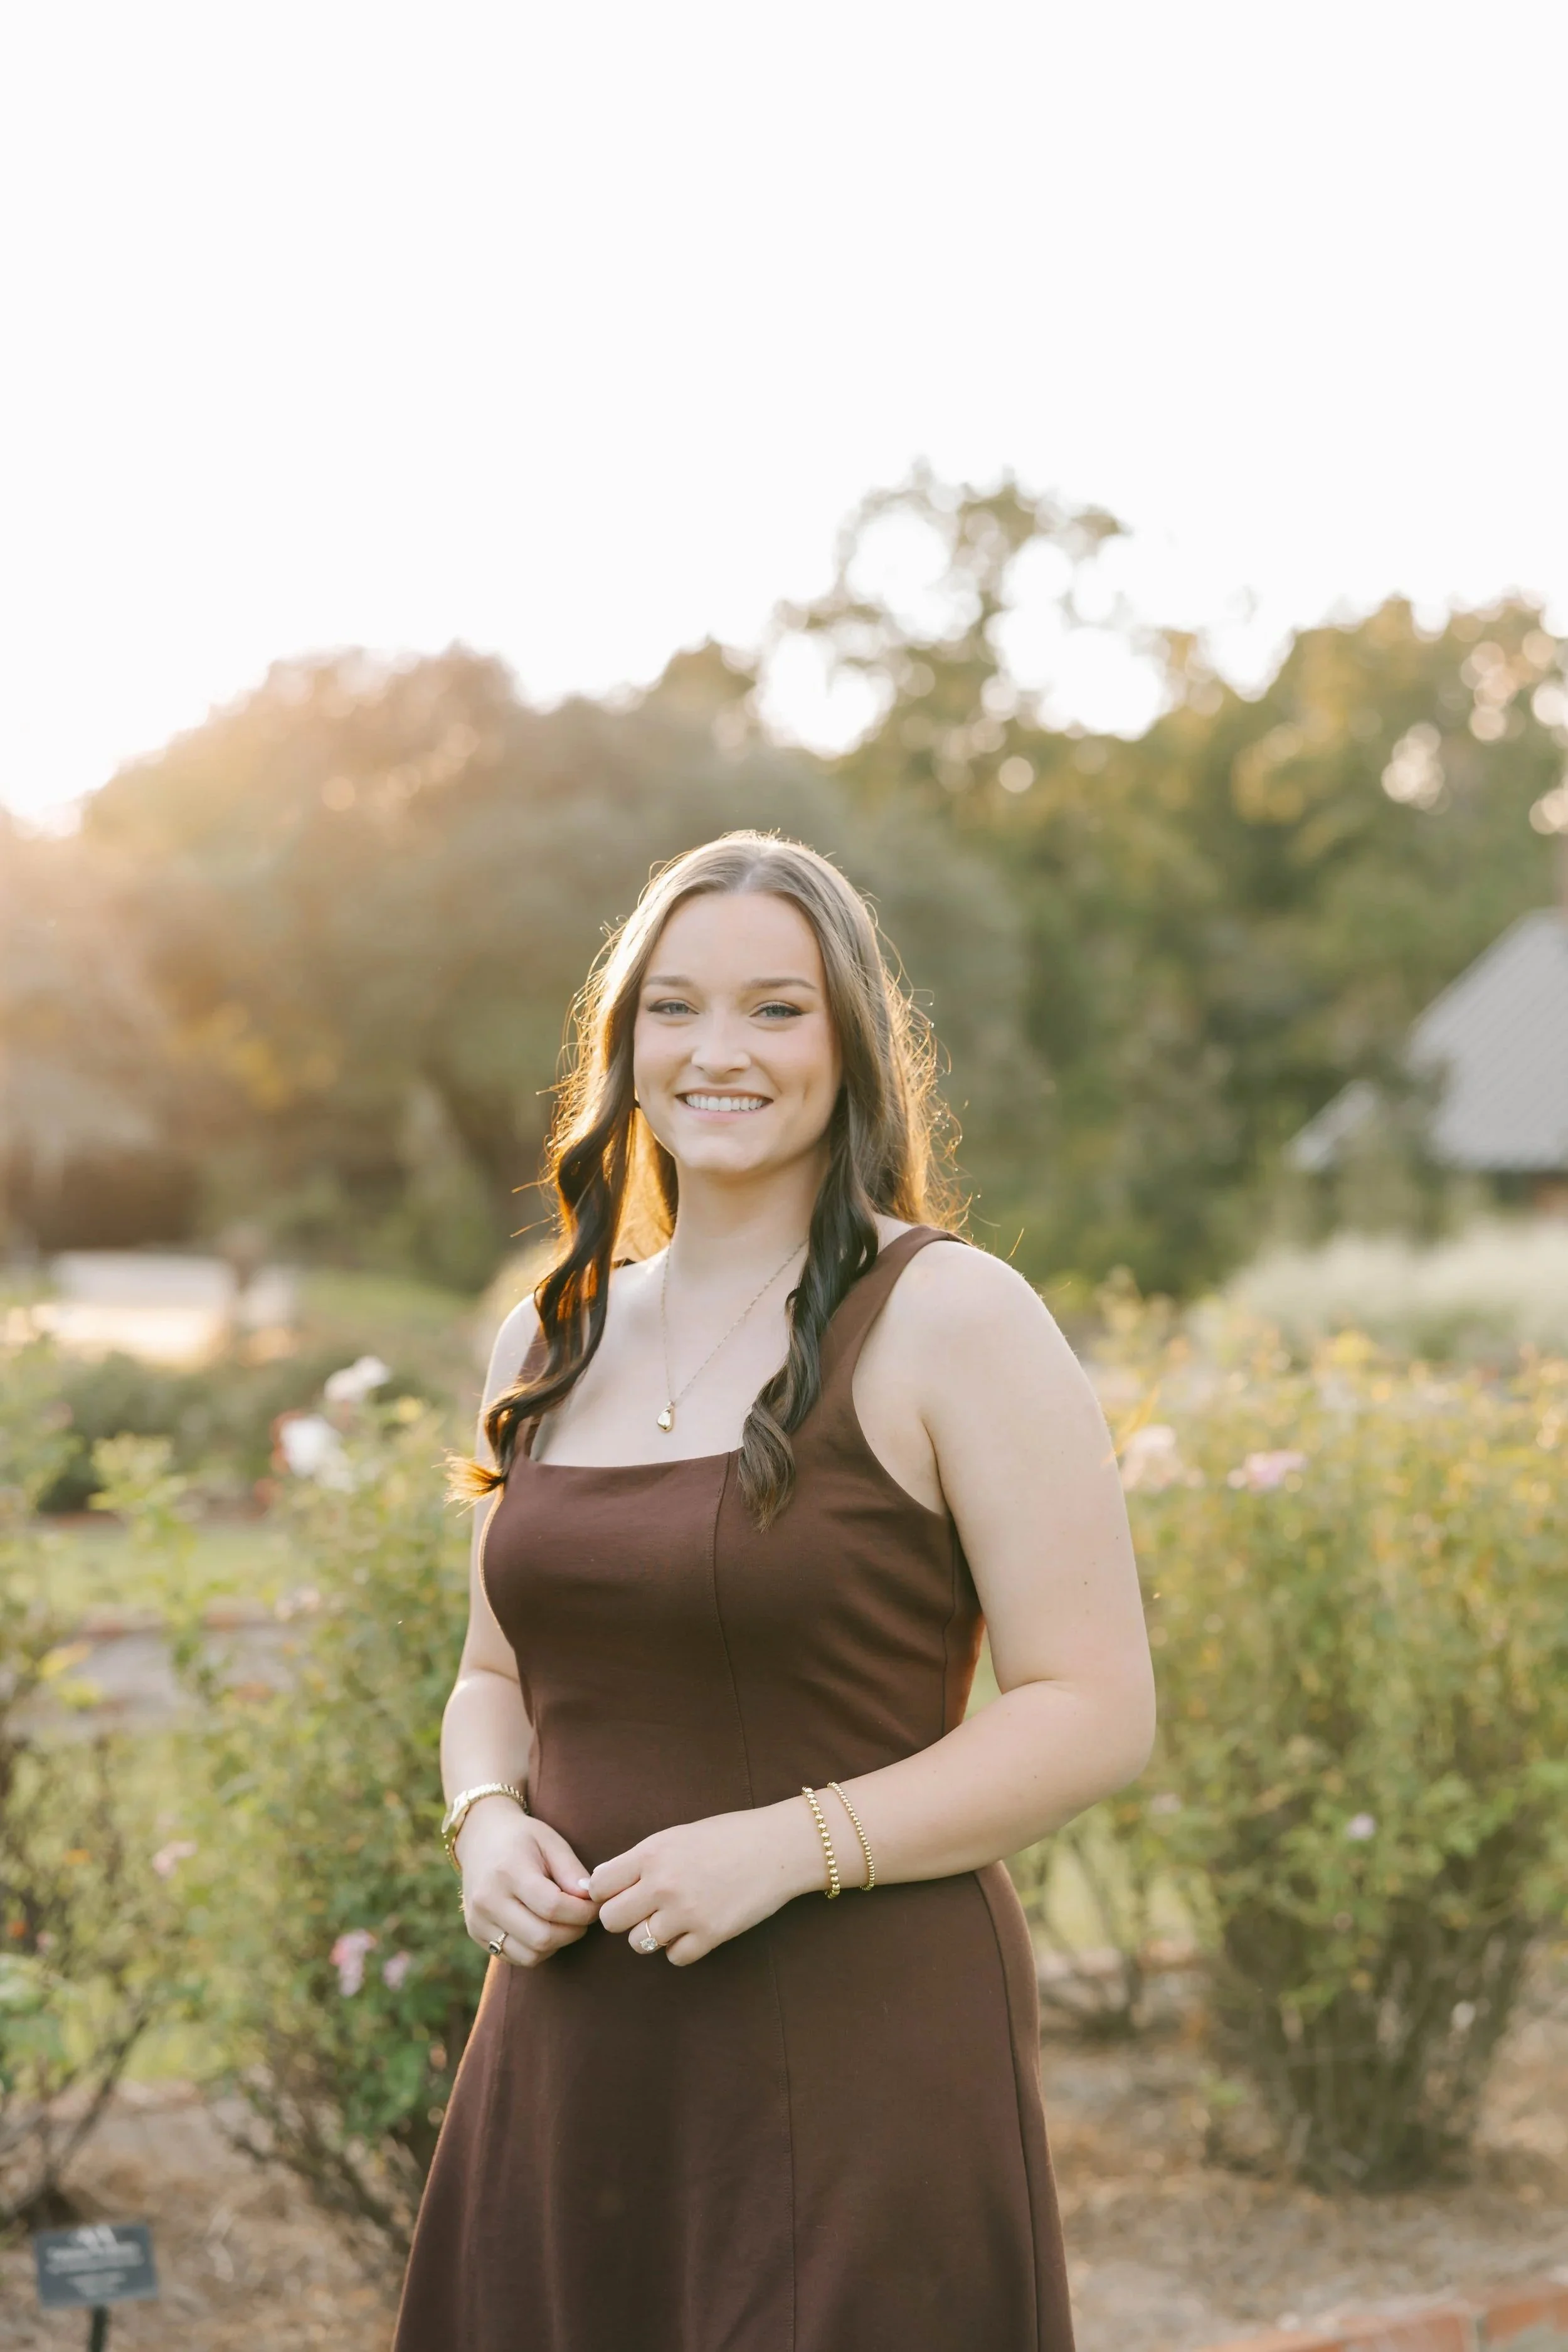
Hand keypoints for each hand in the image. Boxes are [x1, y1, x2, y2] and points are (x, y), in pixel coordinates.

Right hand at [458, 1799, 597, 1967]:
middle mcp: (488, 1900)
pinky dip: (537, 1950)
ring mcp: (479, 1921)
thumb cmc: (522, 1838)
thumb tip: (591, 1899)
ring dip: (556, 1945)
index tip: (595, 1906)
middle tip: (584, 1917)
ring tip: (564, 1923)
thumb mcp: (550, 1841)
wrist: (480, 1838)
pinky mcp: (476, 1934)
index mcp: (508, 1871)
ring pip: (530, 1955)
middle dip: (573, 1931)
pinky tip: (543, 1928)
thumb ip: (571, 1870)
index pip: (552, 1907)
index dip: (582, 1912)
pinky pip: (515, 1957)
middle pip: (542, 1937)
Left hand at [589, 1798, 825, 1965]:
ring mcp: (685, 1912)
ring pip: (638, 1943)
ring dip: (651, 1934)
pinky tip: (694, 1929)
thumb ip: (641, 1859)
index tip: (617, 1893)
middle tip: (643, 1909)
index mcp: (652, 1852)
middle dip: (623, 1917)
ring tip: (672, 1918)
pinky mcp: (709, 1935)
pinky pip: (673, 1957)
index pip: (598, 1885)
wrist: (778, 1848)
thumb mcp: (677, 1836)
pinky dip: (681, 1948)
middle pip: (611, 1920)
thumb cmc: (728, 1836)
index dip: (603, 1892)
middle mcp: (663, 1883)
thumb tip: (601, 1885)